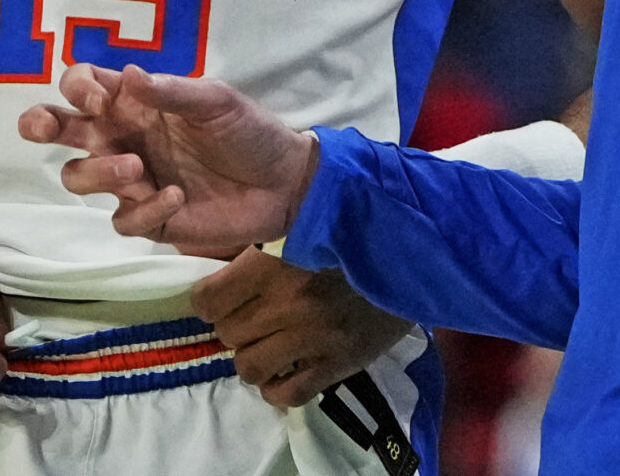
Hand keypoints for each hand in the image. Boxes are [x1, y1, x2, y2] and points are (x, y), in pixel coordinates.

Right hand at [18, 63, 317, 255]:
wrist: (283, 183)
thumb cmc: (249, 132)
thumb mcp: (217, 101)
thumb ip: (172, 91)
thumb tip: (126, 75)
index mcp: (136, 103)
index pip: (84, 86)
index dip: (76, 89)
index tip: (97, 101)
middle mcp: (123, 138)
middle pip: (62, 131)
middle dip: (41, 124)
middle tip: (43, 129)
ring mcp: (132, 181)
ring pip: (79, 177)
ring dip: (98, 172)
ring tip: (137, 169)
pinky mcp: (149, 219)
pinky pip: (121, 220)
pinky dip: (143, 210)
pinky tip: (176, 197)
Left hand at [191, 249, 409, 406]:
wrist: (412, 255)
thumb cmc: (350, 233)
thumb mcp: (301, 225)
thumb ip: (261, 240)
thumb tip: (219, 257)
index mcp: (274, 263)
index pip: (208, 300)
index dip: (210, 300)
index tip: (222, 296)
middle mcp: (289, 302)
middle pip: (228, 333)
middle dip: (235, 326)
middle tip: (254, 316)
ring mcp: (314, 337)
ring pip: (249, 367)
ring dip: (254, 358)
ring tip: (269, 344)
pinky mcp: (339, 363)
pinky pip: (288, 394)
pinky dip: (278, 389)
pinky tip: (286, 371)